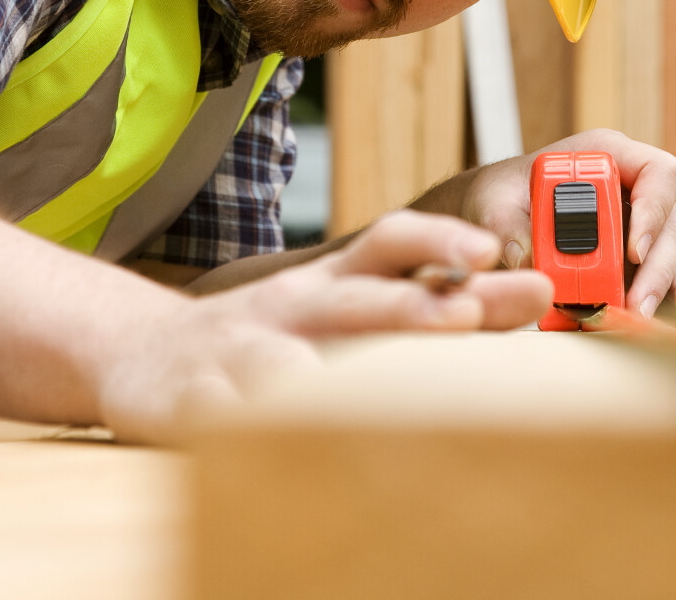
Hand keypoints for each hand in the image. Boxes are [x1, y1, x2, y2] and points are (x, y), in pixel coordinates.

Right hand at [96, 211, 553, 441]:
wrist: (139, 351)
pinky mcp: (190, 399)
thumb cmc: (265, 335)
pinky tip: (258, 432)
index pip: (392, 244)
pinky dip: (236, 421)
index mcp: (333, 284)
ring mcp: (239, 350)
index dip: (440, 244)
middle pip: (356, 296)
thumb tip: (537, 295)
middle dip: (412, 304)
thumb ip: (427, 301)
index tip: (493, 254)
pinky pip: (215, 412)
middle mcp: (292, 307)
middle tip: (466, 314)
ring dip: (319, 365)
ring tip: (349, 377)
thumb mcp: (339, 308)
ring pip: (281, 354)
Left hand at [457, 129, 675, 332]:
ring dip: (673, 295)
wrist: (495, 216)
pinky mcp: (639, 264)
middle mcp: (634, 192)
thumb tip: (525, 256)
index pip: (656, 172)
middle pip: (668, 227)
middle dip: (657, 271)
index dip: (653, 209)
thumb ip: (506, 224)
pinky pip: (668, 285)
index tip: (633, 248)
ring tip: (671, 325)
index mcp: (606, 157)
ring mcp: (641, 229)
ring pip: (674, 261)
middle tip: (636, 305)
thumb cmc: (501, 195)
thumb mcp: (493, 202)